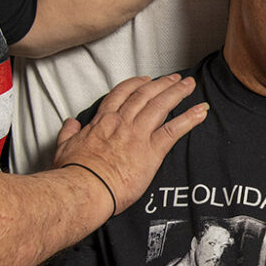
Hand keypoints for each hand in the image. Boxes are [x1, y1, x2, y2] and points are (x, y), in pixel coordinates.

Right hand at [54, 73, 207, 213]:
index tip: (145, 80)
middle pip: (145, 95)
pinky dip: (190, 119)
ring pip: (161, 105)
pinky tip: (201, 111)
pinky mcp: (152, 150)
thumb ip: (69, 132)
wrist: (85, 188)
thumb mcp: (64, 147)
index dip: (135, 85)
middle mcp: (122, 123)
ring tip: (190, 85)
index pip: (121, 95)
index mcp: (102, 122)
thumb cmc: (74, 172)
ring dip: (177, 93)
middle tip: (175, 78)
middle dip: (162, 84)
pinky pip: (174, 129)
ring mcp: (138, 134)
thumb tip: (70, 123)